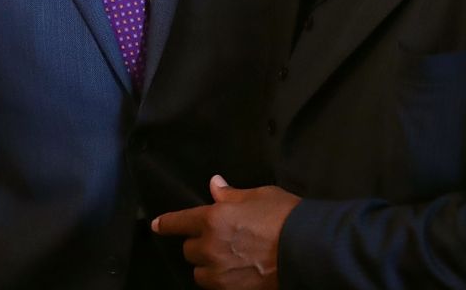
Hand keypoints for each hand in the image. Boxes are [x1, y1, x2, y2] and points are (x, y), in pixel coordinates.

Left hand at [152, 176, 299, 289]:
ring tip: (228, 261)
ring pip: (200, 273)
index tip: (157, 225)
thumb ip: (231, 195)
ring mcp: (220, 273)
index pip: (178, 222)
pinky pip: (215, 287)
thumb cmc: (285, 217)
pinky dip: (221, 281)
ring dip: (208, 266)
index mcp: (213, 219)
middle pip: (189, 250)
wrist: (307, 249)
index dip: (165, 223)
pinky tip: (237, 274)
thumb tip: (215, 185)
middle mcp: (210, 247)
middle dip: (200, 244)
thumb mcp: (259, 196)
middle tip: (220, 240)